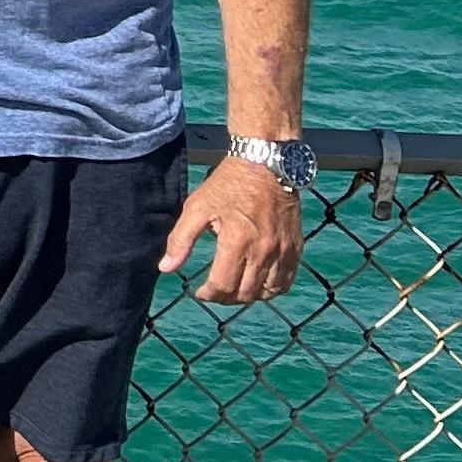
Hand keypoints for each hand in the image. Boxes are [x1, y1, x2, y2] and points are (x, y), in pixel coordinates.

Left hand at [159, 154, 303, 304]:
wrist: (266, 163)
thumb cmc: (228, 184)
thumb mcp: (197, 207)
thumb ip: (180, 240)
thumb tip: (166, 268)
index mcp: (237, 241)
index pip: (223, 285)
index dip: (208, 295)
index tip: (200, 292)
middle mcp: (263, 250)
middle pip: (245, 293)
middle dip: (226, 298)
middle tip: (215, 291)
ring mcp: (282, 250)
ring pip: (268, 292)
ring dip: (249, 296)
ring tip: (235, 289)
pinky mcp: (295, 246)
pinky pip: (287, 280)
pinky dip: (272, 289)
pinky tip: (258, 283)